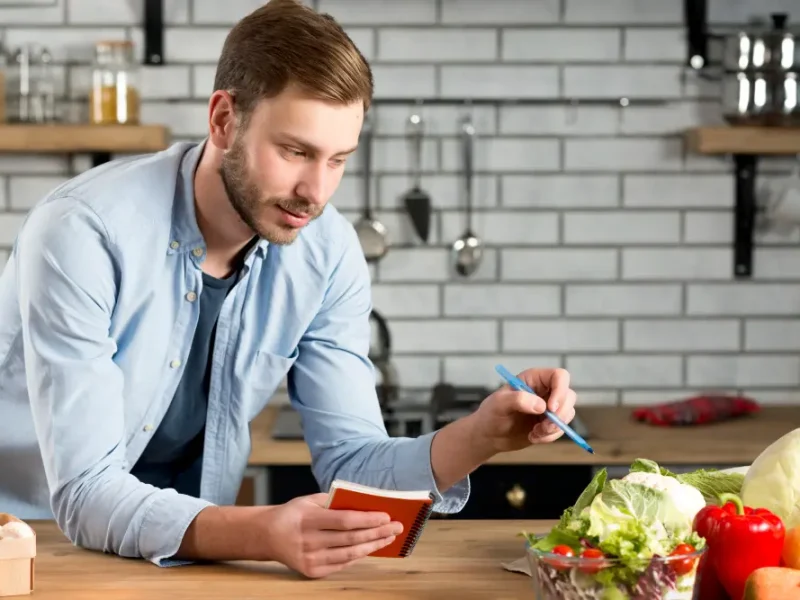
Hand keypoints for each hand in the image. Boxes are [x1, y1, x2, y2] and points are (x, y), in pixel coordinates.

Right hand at [263, 492, 402, 577]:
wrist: (267, 536)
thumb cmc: (293, 514)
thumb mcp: (309, 500)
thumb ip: (335, 501)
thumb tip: (365, 503)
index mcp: (308, 519)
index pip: (345, 520)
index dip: (368, 519)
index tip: (386, 516)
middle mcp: (309, 541)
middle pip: (351, 539)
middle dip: (377, 533)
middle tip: (396, 527)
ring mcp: (310, 559)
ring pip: (349, 554)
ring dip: (373, 546)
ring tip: (388, 538)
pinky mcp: (312, 571)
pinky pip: (342, 564)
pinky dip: (358, 556)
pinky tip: (370, 548)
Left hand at [471, 367, 576, 453]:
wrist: (489, 435)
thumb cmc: (491, 414)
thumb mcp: (499, 403)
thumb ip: (518, 400)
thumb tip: (541, 406)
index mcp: (534, 379)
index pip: (559, 376)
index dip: (560, 390)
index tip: (551, 408)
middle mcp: (545, 390)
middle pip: (569, 396)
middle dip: (560, 414)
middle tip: (544, 426)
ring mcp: (549, 407)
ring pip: (567, 413)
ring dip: (554, 427)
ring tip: (535, 433)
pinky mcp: (549, 422)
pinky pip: (561, 429)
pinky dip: (550, 436)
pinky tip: (534, 437)